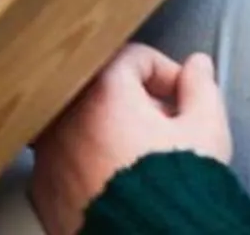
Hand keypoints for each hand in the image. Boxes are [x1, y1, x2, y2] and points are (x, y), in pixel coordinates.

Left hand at [29, 44, 233, 234]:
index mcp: (102, 93)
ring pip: (80, 125)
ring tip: (143, 160)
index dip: (166, 75)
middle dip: (138, 104)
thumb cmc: (178, 192)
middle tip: (167, 130)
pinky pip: (65, 162)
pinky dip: (88, 164)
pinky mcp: (44, 191)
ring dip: (110, 133)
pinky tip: (118, 184)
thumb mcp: (206, 134)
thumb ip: (202, 90)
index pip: (132, 58)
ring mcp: (48, 155)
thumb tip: (197, 67)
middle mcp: (65, 118)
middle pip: (102, 91)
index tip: (182, 98)